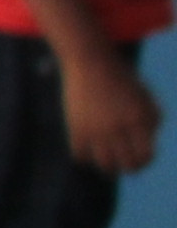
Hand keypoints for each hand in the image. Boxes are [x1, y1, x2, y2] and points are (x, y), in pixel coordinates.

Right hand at [61, 48, 160, 177]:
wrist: (91, 61)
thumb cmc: (122, 79)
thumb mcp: (145, 97)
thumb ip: (151, 121)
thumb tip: (147, 145)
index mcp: (140, 119)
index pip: (146, 156)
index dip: (145, 162)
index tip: (140, 158)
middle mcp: (119, 126)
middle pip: (127, 164)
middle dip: (128, 167)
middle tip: (124, 162)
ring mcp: (97, 128)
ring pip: (104, 164)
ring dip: (108, 166)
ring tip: (107, 160)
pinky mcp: (76, 126)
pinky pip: (80, 155)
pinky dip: (85, 157)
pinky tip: (88, 149)